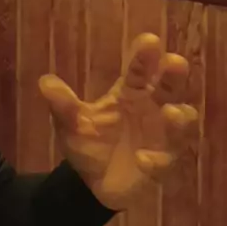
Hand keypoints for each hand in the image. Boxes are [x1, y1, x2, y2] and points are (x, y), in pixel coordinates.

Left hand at [38, 33, 197, 209]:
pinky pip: (167, 159)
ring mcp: (161, 135)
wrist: (93, 184)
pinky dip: (158, 159)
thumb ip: (63, 105)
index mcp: (130, 92)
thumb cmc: (89, 144)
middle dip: (174, 74)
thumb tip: (44, 82)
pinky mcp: (163, 162)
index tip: (149, 41)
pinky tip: (142, 159)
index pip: (140, 69)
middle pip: (170, 86)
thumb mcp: (71, 124)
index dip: (145, 55)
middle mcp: (152, 107)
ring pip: (182, 120)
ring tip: (170, 112)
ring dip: (179, 116)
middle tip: (175, 62)